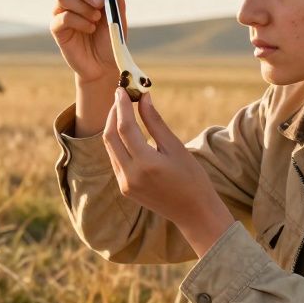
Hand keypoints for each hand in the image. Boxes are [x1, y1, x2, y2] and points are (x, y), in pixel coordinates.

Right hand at [49, 0, 128, 85]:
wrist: (104, 65)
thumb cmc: (111, 40)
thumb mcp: (118, 19)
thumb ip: (118, 1)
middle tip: (99, 3)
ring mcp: (63, 12)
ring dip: (82, 6)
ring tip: (95, 20)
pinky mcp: (57, 28)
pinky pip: (63, 17)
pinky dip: (79, 22)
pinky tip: (89, 29)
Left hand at [103, 88, 234, 256]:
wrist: (194, 213)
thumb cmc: (192, 177)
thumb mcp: (175, 147)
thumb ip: (155, 122)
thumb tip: (144, 97)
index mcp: (146, 163)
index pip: (125, 127)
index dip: (121, 106)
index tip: (122, 89)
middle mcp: (130, 175)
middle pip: (110, 137)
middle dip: (113, 114)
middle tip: (120, 96)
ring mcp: (125, 184)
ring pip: (110, 148)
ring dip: (113, 127)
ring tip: (123, 110)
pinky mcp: (124, 189)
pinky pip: (115, 160)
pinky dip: (117, 143)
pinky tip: (127, 132)